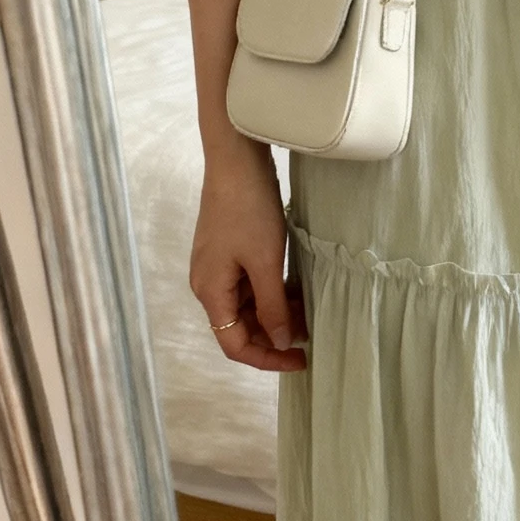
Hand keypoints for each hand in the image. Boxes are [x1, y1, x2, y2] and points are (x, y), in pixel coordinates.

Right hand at [190, 135, 306, 371]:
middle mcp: (208, 284)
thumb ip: (273, 307)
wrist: (236, 160)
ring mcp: (218, 267)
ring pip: (248, 306)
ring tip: (309, 312)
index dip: (267, 358)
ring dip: (276, 314)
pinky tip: (296, 290)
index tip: (300, 360)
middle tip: (310, 334)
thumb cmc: (248, 210)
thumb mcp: (266, 263)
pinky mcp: (229, 251)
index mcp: (210, 292)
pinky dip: (272, 293)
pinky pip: (250, 285)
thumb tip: (282, 341)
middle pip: (240, 327)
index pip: (234, 344)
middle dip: (274, 335)